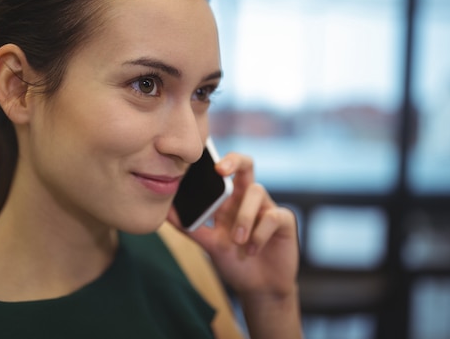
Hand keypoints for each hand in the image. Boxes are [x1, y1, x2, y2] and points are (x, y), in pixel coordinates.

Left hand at [167, 153, 299, 298]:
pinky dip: (259, 233)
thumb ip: (190, 227)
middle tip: (220, 171)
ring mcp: (267, 207)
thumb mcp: (208, 244)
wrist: (259, 288)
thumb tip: (165, 213)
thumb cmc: (234, 261)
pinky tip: (251, 250)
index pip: (223, 171)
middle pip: (246, 164)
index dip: (214, 160)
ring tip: (236, 240)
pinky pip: (272, 216)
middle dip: (233, 161)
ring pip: (257, 190)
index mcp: (229, 200)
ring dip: (243, 216)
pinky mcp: (284, 221)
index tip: (199, 164)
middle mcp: (248, 199)